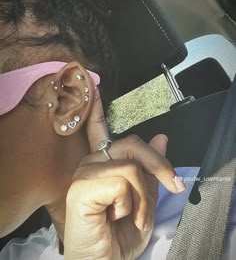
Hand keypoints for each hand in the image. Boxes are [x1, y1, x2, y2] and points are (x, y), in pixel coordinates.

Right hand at [64, 90, 184, 259]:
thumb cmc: (120, 235)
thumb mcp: (145, 198)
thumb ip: (151, 168)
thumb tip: (161, 137)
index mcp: (103, 165)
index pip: (100, 129)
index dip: (98, 108)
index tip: (92, 87)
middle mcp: (90, 164)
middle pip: (132, 144)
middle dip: (158, 168)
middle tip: (172, 186)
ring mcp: (83, 174)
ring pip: (131, 167)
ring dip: (142, 197)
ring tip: (129, 215)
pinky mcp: (81, 187)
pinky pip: (121, 181)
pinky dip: (129, 204)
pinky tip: (114, 216)